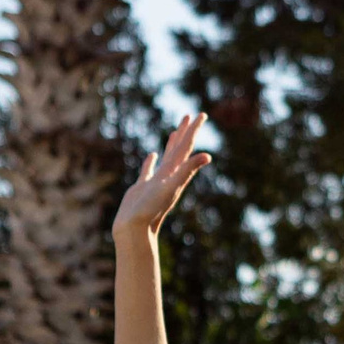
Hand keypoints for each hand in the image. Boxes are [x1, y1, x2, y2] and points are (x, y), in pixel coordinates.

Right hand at [112, 113, 212, 237]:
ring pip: (166, 158)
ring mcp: (155, 181)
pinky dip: (151, 162)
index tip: (201, 115)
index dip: (194, 130)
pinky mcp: (143, 187)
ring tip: (175, 132)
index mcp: (175, 173)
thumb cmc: (151, 209)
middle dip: (185, 132)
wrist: (134, 229)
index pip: (187, 147)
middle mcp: (168, 176)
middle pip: (179, 149)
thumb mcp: (172, 186)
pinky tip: (153, 155)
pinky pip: (148, 170)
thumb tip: (208, 156)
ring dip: (171, 145)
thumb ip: (188, 170)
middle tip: (192, 115)